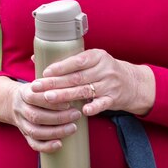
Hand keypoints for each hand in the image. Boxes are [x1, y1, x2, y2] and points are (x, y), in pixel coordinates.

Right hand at [0, 76, 81, 153]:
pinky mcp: (24, 134)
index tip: (69, 102)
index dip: (51, 101)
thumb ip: (51, 78)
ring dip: (55, 132)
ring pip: (35, 131)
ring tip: (73, 128)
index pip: (34, 97)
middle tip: (76, 115)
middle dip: (58, 117)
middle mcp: (20, 109)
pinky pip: (33, 143)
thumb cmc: (35, 91)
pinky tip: (59, 145)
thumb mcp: (38, 81)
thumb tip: (71, 65)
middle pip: (36, 116)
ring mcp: (21, 123)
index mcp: (23, 93)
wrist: (12, 102)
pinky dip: (46, 146)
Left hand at [31, 48, 154, 116]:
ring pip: (85, 90)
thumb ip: (67, 60)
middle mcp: (105, 69)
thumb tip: (34, 58)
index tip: (45, 72)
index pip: (77, 61)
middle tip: (38, 87)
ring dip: (66, 95)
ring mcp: (110, 84)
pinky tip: (83, 111)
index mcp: (97, 56)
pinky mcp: (114, 99)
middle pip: (77, 77)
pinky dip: (93, 107)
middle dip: (56, 83)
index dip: (60, 67)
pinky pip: (103, 103)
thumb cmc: (103, 70)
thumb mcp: (90, 60)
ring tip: (49, 98)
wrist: (132, 83)